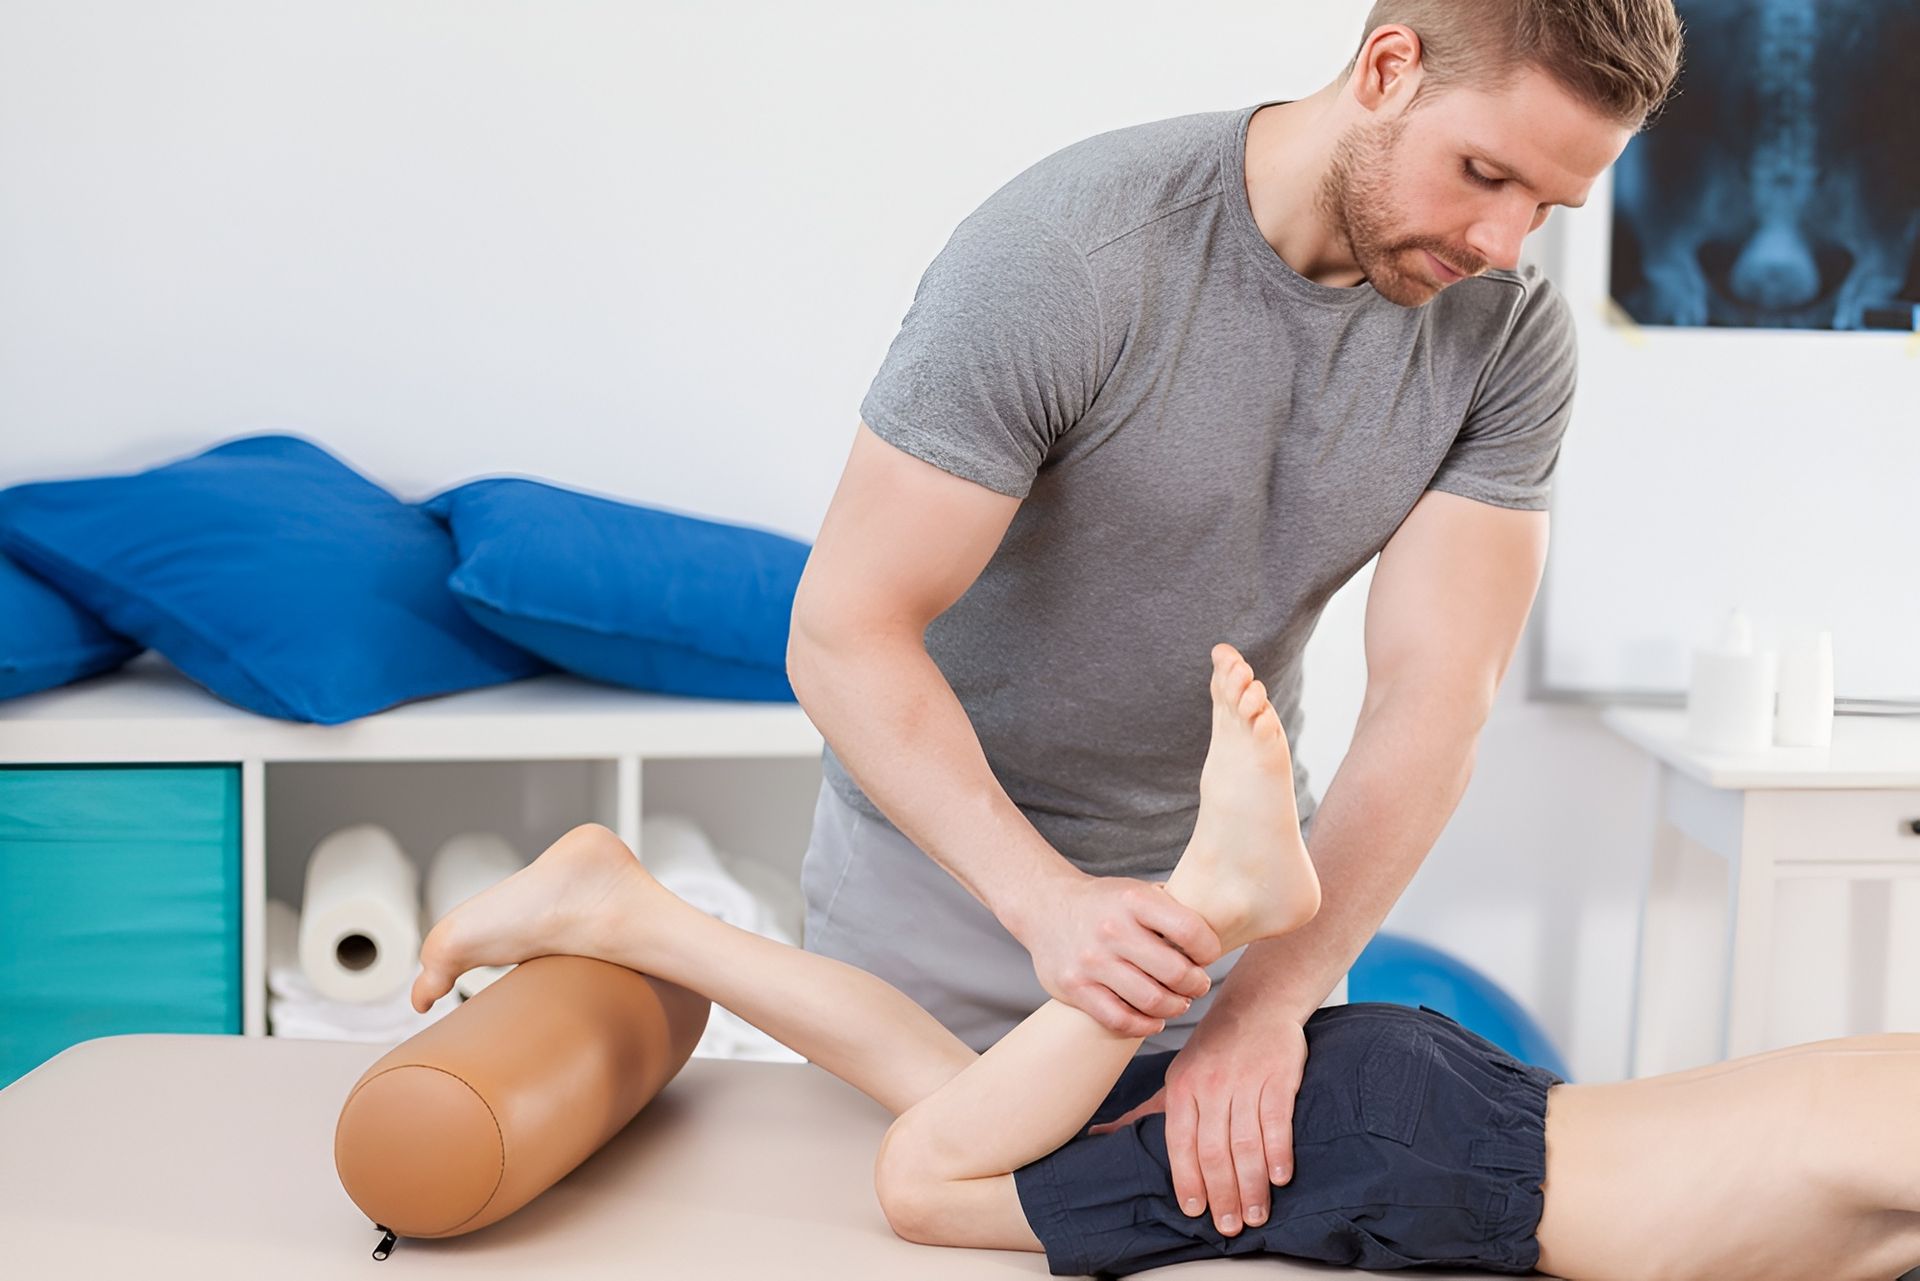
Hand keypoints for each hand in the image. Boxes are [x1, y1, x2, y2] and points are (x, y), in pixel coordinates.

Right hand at [1011, 871, 1222, 1037]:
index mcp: (1134, 900)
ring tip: (1178, 1001)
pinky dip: (1145, 1025)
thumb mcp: (1137, 891)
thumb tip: (1220, 934)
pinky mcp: (1075, 988)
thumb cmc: (1105, 903)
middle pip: (1175, 973)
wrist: (1044, 905)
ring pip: (1151, 1001)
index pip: (1191, 931)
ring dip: (1174, 1007)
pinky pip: (1120, 1020)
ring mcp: (1091, 961)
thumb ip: (1171, 910)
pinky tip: (1155, 1018)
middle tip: (1197, 984)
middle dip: (1196, 984)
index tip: (1207, 955)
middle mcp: (1112, 929)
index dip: (1209, 950)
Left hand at [1087, 1007, 1306, 1236]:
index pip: (1180, 1142)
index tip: (1194, 1211)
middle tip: (1230, 1228)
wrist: (1257, 1003)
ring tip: (1256, 1215)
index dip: (1186, 1179)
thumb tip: (1099, 1136)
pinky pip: (1276, 1120)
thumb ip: (1144, 1112)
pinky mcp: (1278, 1077)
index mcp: (1182, 1088)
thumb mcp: (1175, 1076)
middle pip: (1213, 1149)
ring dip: (1251, 1185)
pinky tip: (1280, 1178)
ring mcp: (1245, 1081)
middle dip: (1222, 1193)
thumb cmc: (1213, 1048)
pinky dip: (1278, 1151)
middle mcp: (1211, 1086)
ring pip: (1246, 1142)